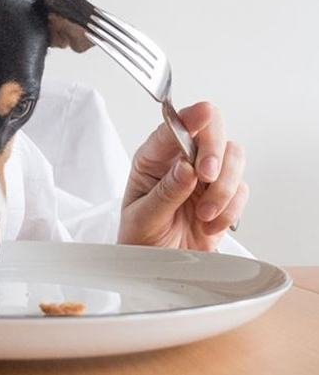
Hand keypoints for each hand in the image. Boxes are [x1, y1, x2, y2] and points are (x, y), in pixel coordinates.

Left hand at [118, 102, 248, 251]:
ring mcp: (205, 177)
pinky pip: (241, 188)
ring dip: (223, 187)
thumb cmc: (140, 239)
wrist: (156, 268)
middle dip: (215, 151)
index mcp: (153, 159)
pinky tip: (209, 224)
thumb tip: (185, 167)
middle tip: (207, 177)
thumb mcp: (144, 218)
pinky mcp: (224, 195)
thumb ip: (165, 193)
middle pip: (212, 130)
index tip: (203, 114)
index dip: (190, 117)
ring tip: (203, 215)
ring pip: (233, 157)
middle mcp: (181, 161)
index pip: (173, 127)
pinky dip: (230, 208)